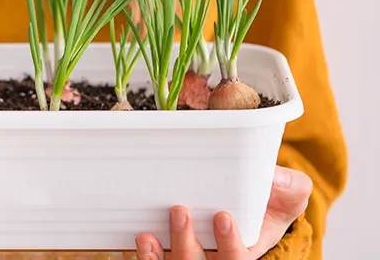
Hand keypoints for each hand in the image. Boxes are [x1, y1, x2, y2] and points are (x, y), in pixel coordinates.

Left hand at [134, 166, 311, 258]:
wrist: (248, 203)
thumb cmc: (268, 202)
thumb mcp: (288, 194)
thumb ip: (289, 187)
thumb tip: (274, 177)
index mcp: (244, 251)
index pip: (237, 259)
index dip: (229, 244)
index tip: (222, 216)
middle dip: (187, 243)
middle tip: (179, 211)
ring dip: (159, 255)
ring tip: (147, 234)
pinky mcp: (168, 256)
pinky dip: (145, 257)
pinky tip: (140, 242)